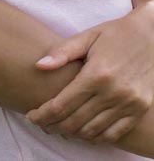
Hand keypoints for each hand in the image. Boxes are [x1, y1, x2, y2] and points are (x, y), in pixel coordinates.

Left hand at [27, 2, 153, 142]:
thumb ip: (62, 52)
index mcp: (96, 74)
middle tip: (42, 124)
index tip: (31, 116)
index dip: (43, 114)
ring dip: (73, 134)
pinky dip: (97, 137)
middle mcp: (113, 92)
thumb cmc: (115, 34)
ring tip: (59, 128)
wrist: (153, 35)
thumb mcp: (88, 36)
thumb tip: (38, 66)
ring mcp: (129, 103)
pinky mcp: (140, 109)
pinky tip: (84, 132)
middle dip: (53, 126)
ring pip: (93, 131)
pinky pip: (115, 133)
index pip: (61, 104)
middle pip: (74, 121)